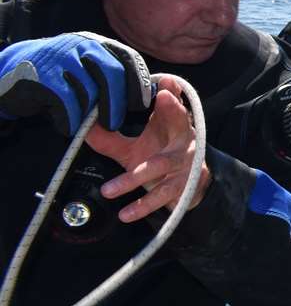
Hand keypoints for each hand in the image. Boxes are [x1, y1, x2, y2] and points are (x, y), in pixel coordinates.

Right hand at [0, 32, 152, 136]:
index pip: (129, 59)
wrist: (15, 71)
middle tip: (116, 123)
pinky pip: (66, 102)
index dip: (138, 83)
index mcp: (99, 43)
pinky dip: (70, 118)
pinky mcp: (43, 75)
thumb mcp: (89, 67)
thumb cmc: (61, 75)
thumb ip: (114, 76)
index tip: (142, 104)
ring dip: (90, 113)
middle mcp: (83, 45)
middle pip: (112, 73)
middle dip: (117, 101)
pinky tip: (69, 125)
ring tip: (87, 124)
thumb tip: (150, 94)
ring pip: (88, 90)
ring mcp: (62, 57)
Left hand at [87, 74, 209, 222]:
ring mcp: (184, 168)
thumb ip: (112, 138)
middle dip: (171, 115)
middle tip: (161, 101)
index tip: (163, 90)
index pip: (174, 110)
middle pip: (178, 126)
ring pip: (160, 169)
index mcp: (175, 129)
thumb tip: (84, 127)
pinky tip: (125, 214)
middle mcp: (183, 145)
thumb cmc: (161, 157)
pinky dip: (143, 207)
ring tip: (108, 190)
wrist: (190, 186)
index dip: (170, 100)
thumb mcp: (139, 145)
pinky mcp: (182, 191)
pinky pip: (162, 199)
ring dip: (134, 180)